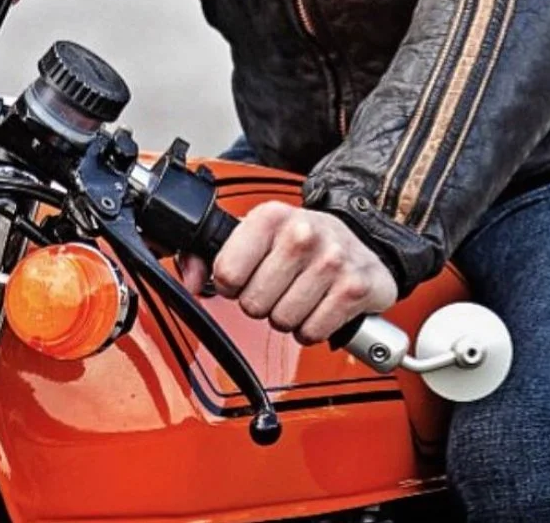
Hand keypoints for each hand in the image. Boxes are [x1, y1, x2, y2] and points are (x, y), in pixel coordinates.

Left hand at [178, 202, 396, 344]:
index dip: (231, 283)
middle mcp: (302, 233)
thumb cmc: (302, 241)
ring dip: (287, 317)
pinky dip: (311, 329)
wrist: (360, 240)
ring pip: (282, 321)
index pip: (226, 272)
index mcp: (270, 216)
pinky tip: (317, 307)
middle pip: (253, 303)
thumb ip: (210, 255)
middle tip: (277, 287)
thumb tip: (189, 279)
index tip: (244, 276)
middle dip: (261, 302)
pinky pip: (311, 332)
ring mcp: (331, 260)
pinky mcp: (353, 288)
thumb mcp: (256, 234)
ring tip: (298, 294)